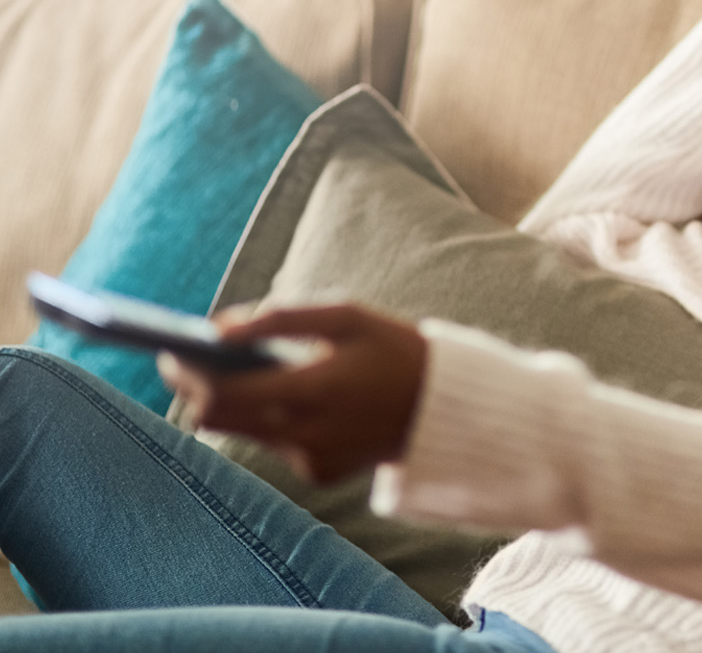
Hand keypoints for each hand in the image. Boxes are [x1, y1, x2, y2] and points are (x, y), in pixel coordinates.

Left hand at [159, 305, 427, 483]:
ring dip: (230, 400)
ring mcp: (312, 461)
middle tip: (183, 358)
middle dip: (195, 387)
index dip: (187, 372)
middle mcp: (308, 435)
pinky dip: (269, 417)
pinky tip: (286, 395)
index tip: (168, 348)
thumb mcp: (347, 315)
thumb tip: (218, 327)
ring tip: (227, 369)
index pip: (222, 394)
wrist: (444, 406)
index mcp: (314, 391)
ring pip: (241, 431)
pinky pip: (274, 442)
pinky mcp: (319, 473)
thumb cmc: (391, 348)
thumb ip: (281, 317)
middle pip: (217, 419)